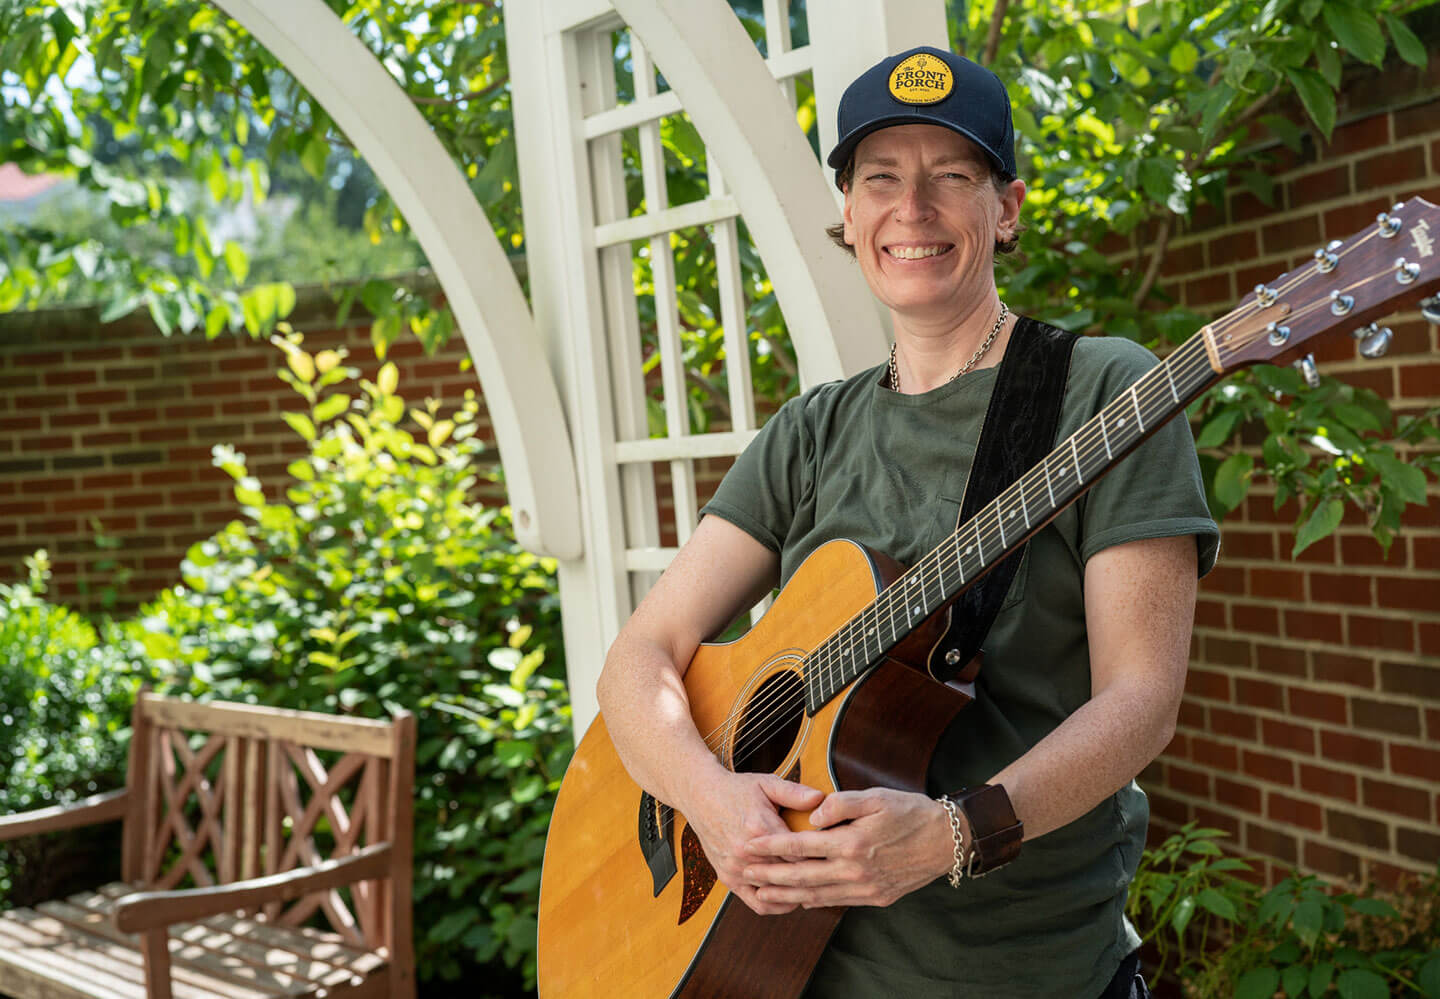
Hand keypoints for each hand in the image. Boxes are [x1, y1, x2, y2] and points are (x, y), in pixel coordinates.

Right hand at [680, 770, 824, 915]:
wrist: (701, 796)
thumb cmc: (736, 790)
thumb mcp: (767, 784)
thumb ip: (795, 793)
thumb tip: (821, 799)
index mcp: (760, 827)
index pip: (801, 852)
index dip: (821, 856)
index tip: (836, 857)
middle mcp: (747, 852)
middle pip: (791, 875)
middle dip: (814, 876)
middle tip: (833, 876)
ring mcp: (736, 868)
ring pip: (776, 893)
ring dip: (796, 893)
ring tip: (815, 887)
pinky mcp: (728, 878)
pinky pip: (756, 903)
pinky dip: (776, 904)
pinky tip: (789, 898)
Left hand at [742, 788, 955, 908]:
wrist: (947, 841)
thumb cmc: (911, 812)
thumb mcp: (876, 797)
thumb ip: (840, 804)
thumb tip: (812, 817)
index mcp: (851, 842)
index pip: (800, 846)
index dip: (771, 846)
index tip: (749, 844)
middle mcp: (854, 870)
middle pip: (800, 876)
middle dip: (768, 875)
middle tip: (743, 871)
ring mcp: (864, 888)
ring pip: (815, 895)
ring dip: (785, 894)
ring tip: (761, 891)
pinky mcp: (875, 898)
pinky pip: (836, 902)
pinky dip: (813, 901)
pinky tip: (798, 898)